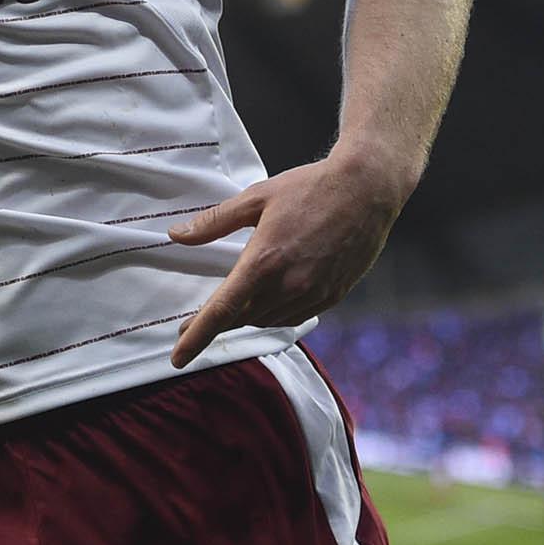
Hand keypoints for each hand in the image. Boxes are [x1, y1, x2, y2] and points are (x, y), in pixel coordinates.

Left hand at [166, 149, 408, 366]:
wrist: (366, 190)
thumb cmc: (309, 188)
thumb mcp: (255, 197)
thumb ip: (214, 222)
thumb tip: (177, 235)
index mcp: (264, 261)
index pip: (222, 311)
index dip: (197, 336)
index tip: (177, 356)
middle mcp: (289, 285)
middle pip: (243, 318)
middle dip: (218, 322)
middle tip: (197, 320)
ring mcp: (313, 293)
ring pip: (268, 321)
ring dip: (247, 318)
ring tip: (235, 305)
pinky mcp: (333, 295)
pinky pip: (295, 317)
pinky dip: (275, 315)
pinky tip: (269, 302)